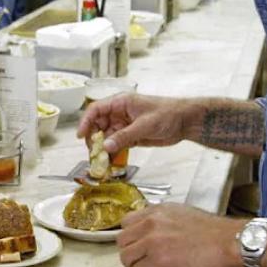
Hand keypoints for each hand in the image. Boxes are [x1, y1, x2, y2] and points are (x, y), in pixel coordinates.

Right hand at [77, 94, 194, 153]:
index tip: (80, 136)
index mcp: (120, 103)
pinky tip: (111, 163)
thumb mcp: (145, 125)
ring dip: (103, 149)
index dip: (86, 121)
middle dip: (94, 139)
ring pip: (107, 137)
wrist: (185, 121)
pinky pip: (117, 145)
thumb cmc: (167, 114)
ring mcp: (125, 126)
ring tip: (101, 163)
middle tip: (93, 154)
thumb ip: (124, 136)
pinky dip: (113, 153)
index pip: (96, 110)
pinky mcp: (132, 137)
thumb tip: (105, 147)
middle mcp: (119, 114)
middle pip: (98, 125)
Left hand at [117, 203, 244, 266]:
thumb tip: (158, 231)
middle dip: (130, 252)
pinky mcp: (158, 261)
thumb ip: (165, 220)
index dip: (131, 236)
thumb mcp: (185, 214)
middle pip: (122, 240)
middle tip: (140, 260)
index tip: (136, 244)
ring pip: (126, 257)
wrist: (229, 242)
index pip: (127, 221)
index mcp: (158, 210)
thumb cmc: (215, 231)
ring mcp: (153, 241)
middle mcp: (152, 223)